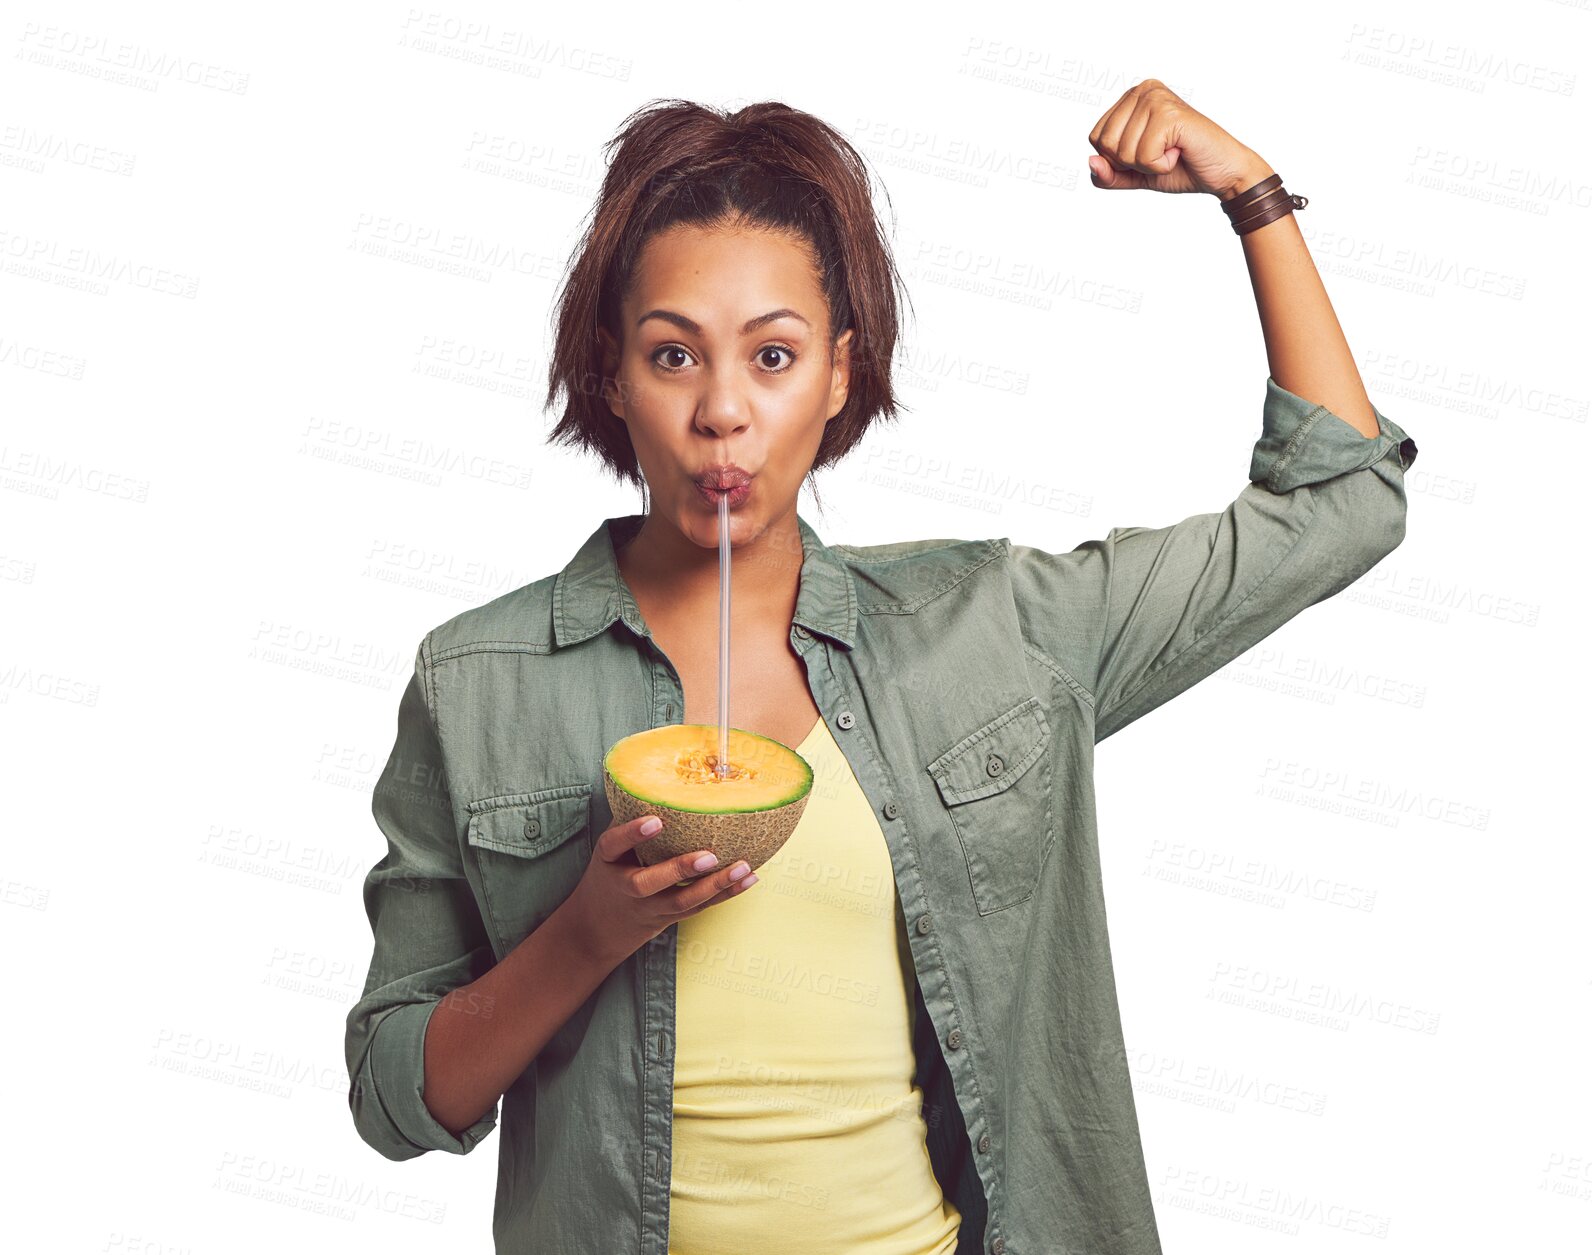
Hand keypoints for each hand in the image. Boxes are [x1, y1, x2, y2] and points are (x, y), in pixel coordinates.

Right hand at [558, 815, 758, 967]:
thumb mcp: (610, 847)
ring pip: (682, 901)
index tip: (656, 820)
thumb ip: (630, 817)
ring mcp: (650, 906)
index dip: (632, 834)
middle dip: (679, 870)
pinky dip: (726, 893)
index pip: (614, 845)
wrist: (599, 928)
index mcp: (609, 862)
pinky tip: (749, 878)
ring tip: (743, 867)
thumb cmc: (611, 872)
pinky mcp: (671, 916)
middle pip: (649, 883)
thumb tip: (661, 776)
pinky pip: (700, 907)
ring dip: (715, 885)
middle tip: (709, 857)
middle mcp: (627, 887)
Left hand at [1086, 78, 1273, 199]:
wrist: (1221, 173)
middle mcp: (1143, 90)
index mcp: (1131, 97)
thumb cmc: (1181, 167)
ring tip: (1172, 151)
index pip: (1096, 138)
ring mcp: (1157, 98)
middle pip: (1105, 144)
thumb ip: (1108, 174)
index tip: (1148, 151)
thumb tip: (1091, 161)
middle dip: (1131, 162)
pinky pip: (1143, 156)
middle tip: (1162, 152)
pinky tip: (1179, 151)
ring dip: (1148, 164)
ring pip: (1123, 151)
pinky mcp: (1169, 114)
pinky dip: (1161, 165)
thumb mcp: (1134, 175)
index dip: (1118, 159)